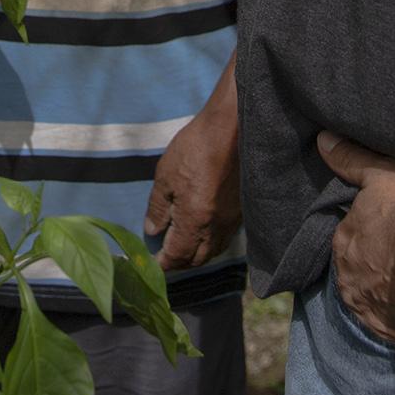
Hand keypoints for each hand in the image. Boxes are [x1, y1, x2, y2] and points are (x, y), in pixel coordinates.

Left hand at [145, 85, 240, 270]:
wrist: (232, 129)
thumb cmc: (195, 148)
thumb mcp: (166, 176)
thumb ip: (159, 207)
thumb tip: (152, 230)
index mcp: (196, 221)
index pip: (178, 255)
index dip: (164, 263)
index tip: (152, 265)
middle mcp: (217, 227)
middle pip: (199, 259)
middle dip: (181, 262)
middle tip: (166, 256)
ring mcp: (233, 220)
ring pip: (215, 250)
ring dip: (198, 254)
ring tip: (183, 246)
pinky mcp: (242, 210)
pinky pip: (226, 237)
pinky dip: (212, 242)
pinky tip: (204, 230)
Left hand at [318, 131, 394, 346]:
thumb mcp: (385, 173)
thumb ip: (352, 159)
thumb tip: (322, 140)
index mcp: (344, 240)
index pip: (352, 238)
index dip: (373, 235)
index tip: (394, 232)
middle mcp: (347, 277)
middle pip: (359, 270)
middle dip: (377, 266)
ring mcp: (367, 308)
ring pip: (373, 299)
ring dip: (389, 293)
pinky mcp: (391, 332)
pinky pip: (392, 326)